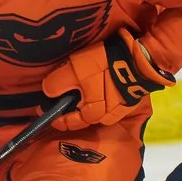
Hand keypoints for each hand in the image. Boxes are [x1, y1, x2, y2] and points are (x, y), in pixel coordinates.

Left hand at [43, 29, 173, 127]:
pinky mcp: (131, 97)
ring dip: (87, 102)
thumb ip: (58, 83)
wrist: (141, 58)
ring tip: (80, 89)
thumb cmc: (105, 66)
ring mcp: (120, 108)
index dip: (53, 116)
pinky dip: (102, 96)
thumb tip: (47, 92)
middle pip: (83, 116)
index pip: (67, 122)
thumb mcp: (75, 70)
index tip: (41, 108)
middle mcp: (106, 117)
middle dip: (71, 109)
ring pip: (97, 110)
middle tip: (60, 96)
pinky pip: (111, 101)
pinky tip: (99, 85)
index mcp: (91, 114)